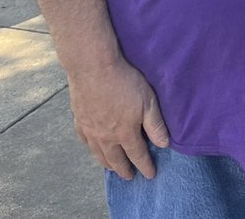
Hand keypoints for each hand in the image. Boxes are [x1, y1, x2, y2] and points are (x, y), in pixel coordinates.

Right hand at [67, 60, 170, 179]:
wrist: (93, 68)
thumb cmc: (124, 81)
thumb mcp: (148, 101)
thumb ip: (155, 125)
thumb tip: (165, 144)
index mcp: (125, 133)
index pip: (138, 155)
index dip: (145, 166)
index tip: (150, 175)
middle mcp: (106, 137)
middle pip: (116, 159)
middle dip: (125, 170)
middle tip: (129, 177)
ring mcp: (90, 130)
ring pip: (98, 154)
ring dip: (107, 164)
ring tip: (112, 169)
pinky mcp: (79, 120)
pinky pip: (85, 142)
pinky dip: (91, 150)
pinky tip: (93, 149)